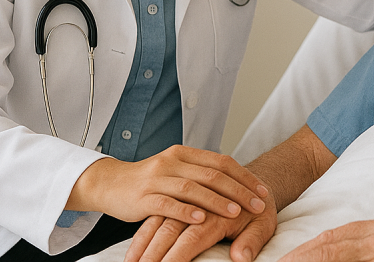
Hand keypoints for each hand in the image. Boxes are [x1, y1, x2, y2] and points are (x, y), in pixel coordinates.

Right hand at [67, 146, 269, 225]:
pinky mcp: (143, 197)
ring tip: (236, 213)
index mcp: (185, 153)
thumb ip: (201, 173)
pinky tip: (201, 220)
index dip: (245, 176)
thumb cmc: (150, 180)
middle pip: (212, 175)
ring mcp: (157, 179)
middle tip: (258, 205)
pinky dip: (185, 211)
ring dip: (217, 201)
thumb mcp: (177, 170)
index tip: (263, 191)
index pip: (222, 162)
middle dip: (239, 191)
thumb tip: (235, 181)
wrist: (111, 183)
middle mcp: (172, 162)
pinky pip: (167, 204)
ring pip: (193, 188)